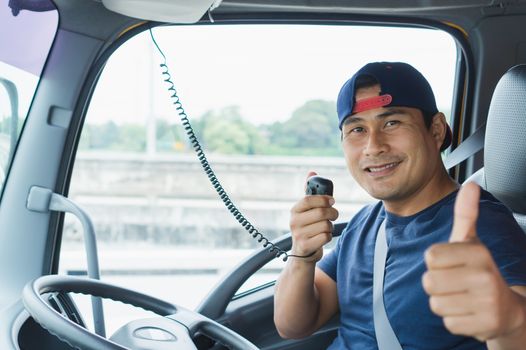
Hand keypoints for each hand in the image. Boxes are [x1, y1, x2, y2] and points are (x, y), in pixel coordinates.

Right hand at [289, 171, 338, 261]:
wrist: (302, 253)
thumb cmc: (308, 227)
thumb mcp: (307, 210)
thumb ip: (310, 192)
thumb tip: (312, 172)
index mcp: (294, 210)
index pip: (308, 199)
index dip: (323, 199)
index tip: (332, 200)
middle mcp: (294, 221)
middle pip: (321, 212)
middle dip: (332, 213)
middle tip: (333, 215)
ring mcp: (298, 234)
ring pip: (325, 225)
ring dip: (329, 227)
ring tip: (324, 228)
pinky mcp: (305, 246)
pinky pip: (325, 236)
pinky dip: (328, 236)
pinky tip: (322, 238)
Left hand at [422, 183, 525, 341]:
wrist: (506, 308)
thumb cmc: (478, 270)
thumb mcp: (470, 242)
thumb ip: (466, 214)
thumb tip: (471, 185)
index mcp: (478, 252)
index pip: (430, 257)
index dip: (436, 262)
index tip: (453, 264)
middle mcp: (485, 276)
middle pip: (429, 282)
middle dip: (437, 284)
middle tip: (456, 283)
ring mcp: (487, 302)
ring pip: (436, 304)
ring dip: (444, 302)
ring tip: (462, 297)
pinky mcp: (485, 326)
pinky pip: (447, 322)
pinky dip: (454, 320)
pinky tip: (469, 312)